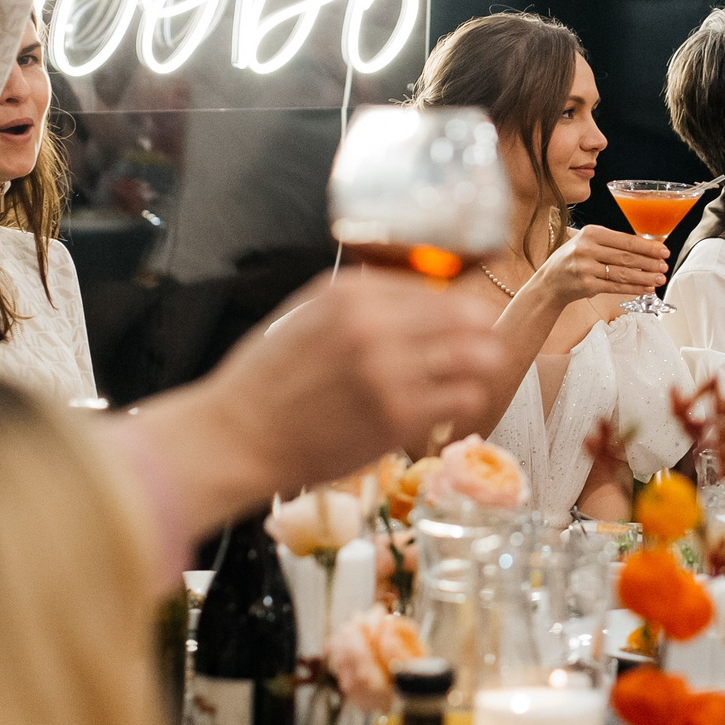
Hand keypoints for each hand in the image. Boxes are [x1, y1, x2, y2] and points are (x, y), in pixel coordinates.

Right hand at [171, 270, 504, 504]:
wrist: (238, 436)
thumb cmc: (268, 379)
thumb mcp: (307, 313)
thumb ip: (362, 301)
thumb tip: (421, 297)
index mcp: (351, 294)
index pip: (435, 288)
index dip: (461, 304)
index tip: (470, 317)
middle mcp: (374, 326)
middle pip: (466, 317)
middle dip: (482, 331)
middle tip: (486, 344)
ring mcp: (389, 372)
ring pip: (474, 357)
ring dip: (482, 364)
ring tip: (479, 373)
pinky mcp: (398, 416)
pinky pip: (462, 398)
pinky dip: (466, 399)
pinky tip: (454, 403)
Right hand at [532, 224, 669, 305]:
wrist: (550, 281)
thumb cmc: (572, 260)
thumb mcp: (588, 243)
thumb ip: (612, 243)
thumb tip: (646, 247)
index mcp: (590, 233)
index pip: (625, 239)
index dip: (647, 246)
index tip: (663, 250)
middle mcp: (586, 249)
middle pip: (626, 256)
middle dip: (649, 262)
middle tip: (664, 265)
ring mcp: (585, 268)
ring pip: (623, 273)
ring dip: (644, 277)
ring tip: (659, 278)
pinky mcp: (586, 285)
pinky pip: (615, 287)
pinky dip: (633, 288)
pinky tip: (645, 288)